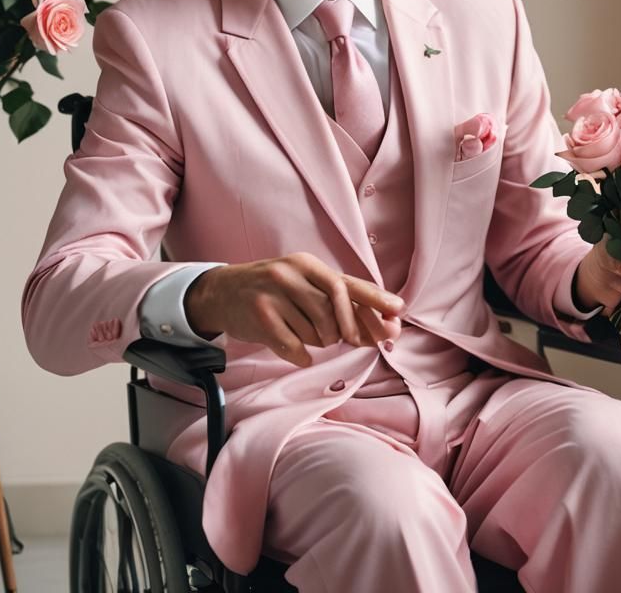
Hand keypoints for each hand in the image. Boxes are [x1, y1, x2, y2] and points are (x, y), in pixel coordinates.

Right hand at [184, 253, 404, 367]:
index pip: (346, 284)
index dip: (374, 300)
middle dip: (347, 331)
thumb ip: (340, 300)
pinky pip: (295, 348)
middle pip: (334, 311)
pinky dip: (301, 355)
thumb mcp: (304, 283)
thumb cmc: (274, 290)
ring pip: (316, 332)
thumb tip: (385, 325)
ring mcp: (273, 295)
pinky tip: (297, 350)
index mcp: (307, 264)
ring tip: (306, 333)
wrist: (222, 293)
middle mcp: (290, 275)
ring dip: (320, 342)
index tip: (398, 312)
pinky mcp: (260, 318)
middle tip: (347, 339)